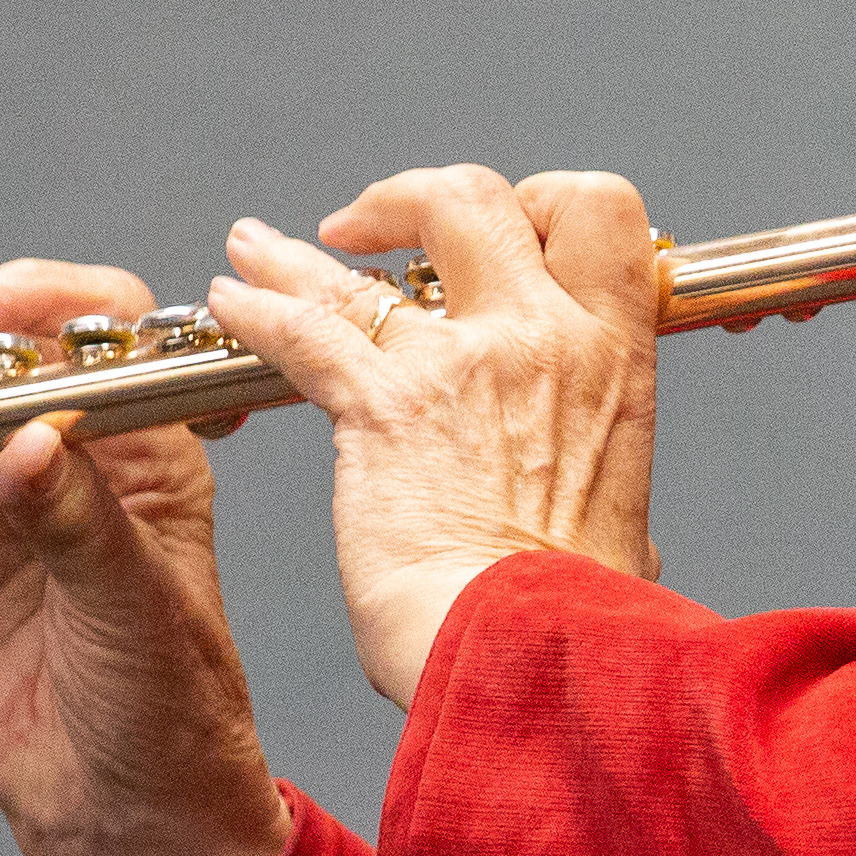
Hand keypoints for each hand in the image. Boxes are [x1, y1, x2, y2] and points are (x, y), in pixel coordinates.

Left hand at [204, 167, 665, 704]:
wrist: (533, 658)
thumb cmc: (578, 617)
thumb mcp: (625, 534)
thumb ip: (610, 508)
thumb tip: (619, 540)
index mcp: (615, 360)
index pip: (600, 214)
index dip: (542, 203)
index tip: (502, 230)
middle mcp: (543, 339)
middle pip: (480, 199)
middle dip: (419, 198)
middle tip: (376, 230)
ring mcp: (462, 363)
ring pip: (367, 262)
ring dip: (301, 252)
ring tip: (257, 246)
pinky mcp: (382, 404)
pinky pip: (305, 327)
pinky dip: (259, 307)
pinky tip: (230, 302)